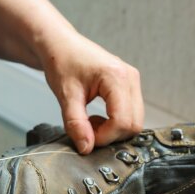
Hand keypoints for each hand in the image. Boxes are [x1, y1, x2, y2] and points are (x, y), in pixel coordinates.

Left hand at [41, 34, 143, 154]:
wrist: (60, 44)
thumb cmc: (61, 62)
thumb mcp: (65, 95)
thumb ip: (76, 123)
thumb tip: (86, 148)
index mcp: (117, 78)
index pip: (123, 121)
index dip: (104, 136)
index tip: (84, 137)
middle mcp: (131, 78)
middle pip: (134, 124)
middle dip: (110, 135)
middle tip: (86, 129)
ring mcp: (132, 82)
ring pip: (134, 121)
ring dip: (113, 130)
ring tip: (89, 121)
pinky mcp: (129, 86)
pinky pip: (130, 113)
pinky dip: (114, 122)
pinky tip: (97, 117)